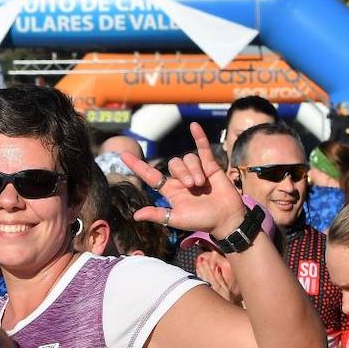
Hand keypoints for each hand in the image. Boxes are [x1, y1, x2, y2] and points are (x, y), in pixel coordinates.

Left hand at [122, 123, 247, 238]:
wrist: (226, 218)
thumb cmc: (201, 221)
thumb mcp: (176, 219)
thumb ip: (158, 214)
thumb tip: (136, 216)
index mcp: (170, 191)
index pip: (150, 175)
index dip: (137, 166)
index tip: (123, 155)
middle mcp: (181, 179)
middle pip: (173, 164)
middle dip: (183, 174)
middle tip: (193, 187)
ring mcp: (196, 171)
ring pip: (188, 158)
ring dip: (194, 170)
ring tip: (202, 184)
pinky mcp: (211, 166)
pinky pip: (203, 149)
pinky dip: (199, 137)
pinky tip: (194, 126)